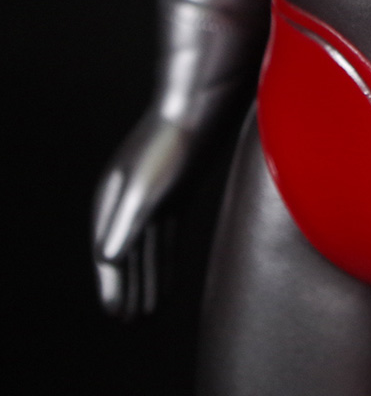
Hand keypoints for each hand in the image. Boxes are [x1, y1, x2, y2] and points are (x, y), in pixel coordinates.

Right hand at [92, 110, 198, 318]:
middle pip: (125, 255)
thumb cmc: (171, 144)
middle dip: (128, 289)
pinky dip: (163, 260)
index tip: (119, 316)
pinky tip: (167, 276)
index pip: (108, 254)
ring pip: (146, 248)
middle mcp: (126, 198)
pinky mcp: (176, 190)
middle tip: (134, 323)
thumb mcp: (144, 187)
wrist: (202, 107)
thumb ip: (126, 224)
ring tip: (149, 311)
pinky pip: (164, 236)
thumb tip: (108, 260)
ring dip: (146, 279)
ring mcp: (151, 194)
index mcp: (110, 199)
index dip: (113, 286)